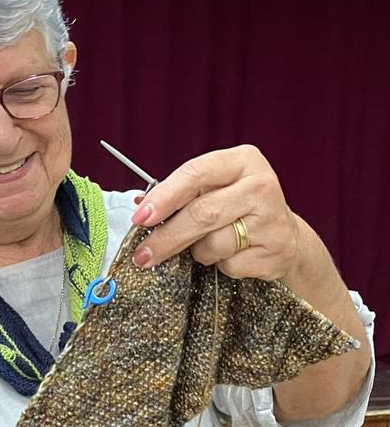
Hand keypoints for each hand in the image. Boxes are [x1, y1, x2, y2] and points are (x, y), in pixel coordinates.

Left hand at [131, 144, 303, 280]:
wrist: (286, 238)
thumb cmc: (240, 210)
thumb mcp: (216, 190)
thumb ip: (181, 193)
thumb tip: (140, 204)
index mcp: (243, 160)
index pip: (195, 173)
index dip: (164, 197)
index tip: (140, 217)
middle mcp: (261, 185)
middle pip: (201, 213)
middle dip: (167, 237)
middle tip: (143, 255)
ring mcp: (272, 218)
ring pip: (213, 243)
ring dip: (199, 252)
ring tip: (209, 246)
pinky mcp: (276, 250)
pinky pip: (230, 264)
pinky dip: (221, 265)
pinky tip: (232, 255)